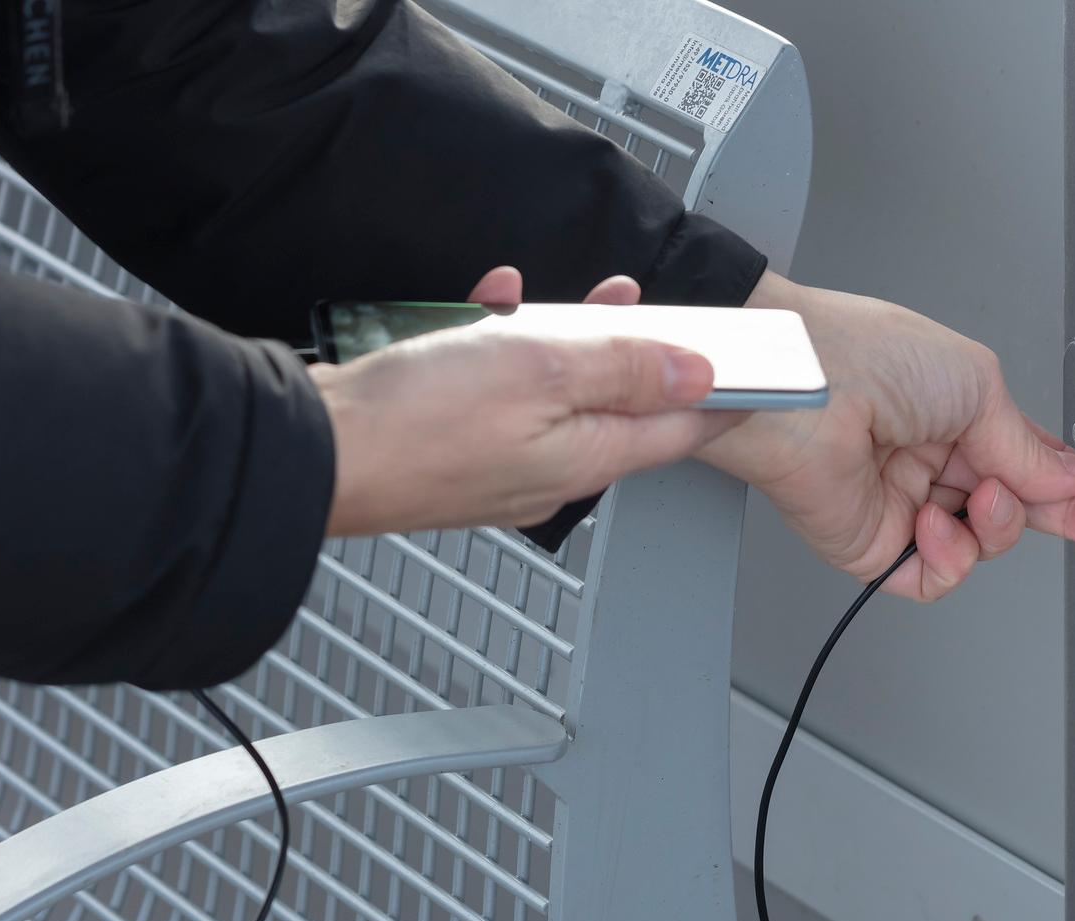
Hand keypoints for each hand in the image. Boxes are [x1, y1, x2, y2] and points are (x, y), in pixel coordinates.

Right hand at [315, 268, 740, 534]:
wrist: (315, 454)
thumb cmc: (419, 423)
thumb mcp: (542, 372)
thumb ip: (626, 368)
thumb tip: (699, 372)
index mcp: (588, 456)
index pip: (682, 428)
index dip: (723, 393)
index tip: (759, 373)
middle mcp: (551, 470)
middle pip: (621, 405)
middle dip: (641, 351)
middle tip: (658, 311)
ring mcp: (500, 462)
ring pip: (558, 391)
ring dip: (565, 337)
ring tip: (565, 296)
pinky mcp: (454, 446)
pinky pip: (499, 390)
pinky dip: (502, 345)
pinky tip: (488, 308)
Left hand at [698, 271, 1074, 598]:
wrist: (800, 383)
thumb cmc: (863, 355)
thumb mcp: (977, 383)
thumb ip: (1026, 444)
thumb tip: (1070, 478)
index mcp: (954, 415)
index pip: (1028, 465)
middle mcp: (927, 461)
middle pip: (1010, 511)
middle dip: (1050, 514)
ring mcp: (900, 505)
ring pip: (979, 546)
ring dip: (993, 525)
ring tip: (977, 494)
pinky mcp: (871, 546)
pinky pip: (930, 577)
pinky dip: (948, 558)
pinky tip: (935, 523)